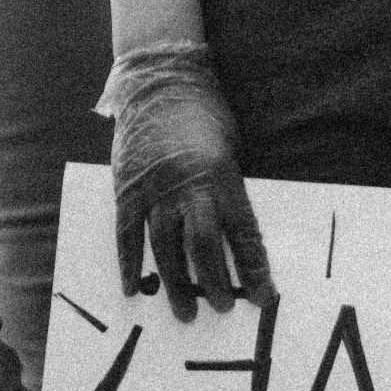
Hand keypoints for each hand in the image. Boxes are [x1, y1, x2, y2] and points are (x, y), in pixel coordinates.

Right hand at [106, 44, 274, 322]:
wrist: (160, 77)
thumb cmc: (204, 109)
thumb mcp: (230, 144)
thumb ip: (228, 185)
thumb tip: (235, 231)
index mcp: (221, 174)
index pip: (242, 231)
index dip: (253, 267)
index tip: (263, 295)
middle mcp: (188, 186)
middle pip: (203, 247)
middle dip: (215, 283)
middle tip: (222, 309)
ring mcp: (154, 188)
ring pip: (165, 248)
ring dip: (176, 284)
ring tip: (185, 312)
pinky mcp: (127, 187)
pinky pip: (127, 234)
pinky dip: (129, 264)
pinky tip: (133, 289)